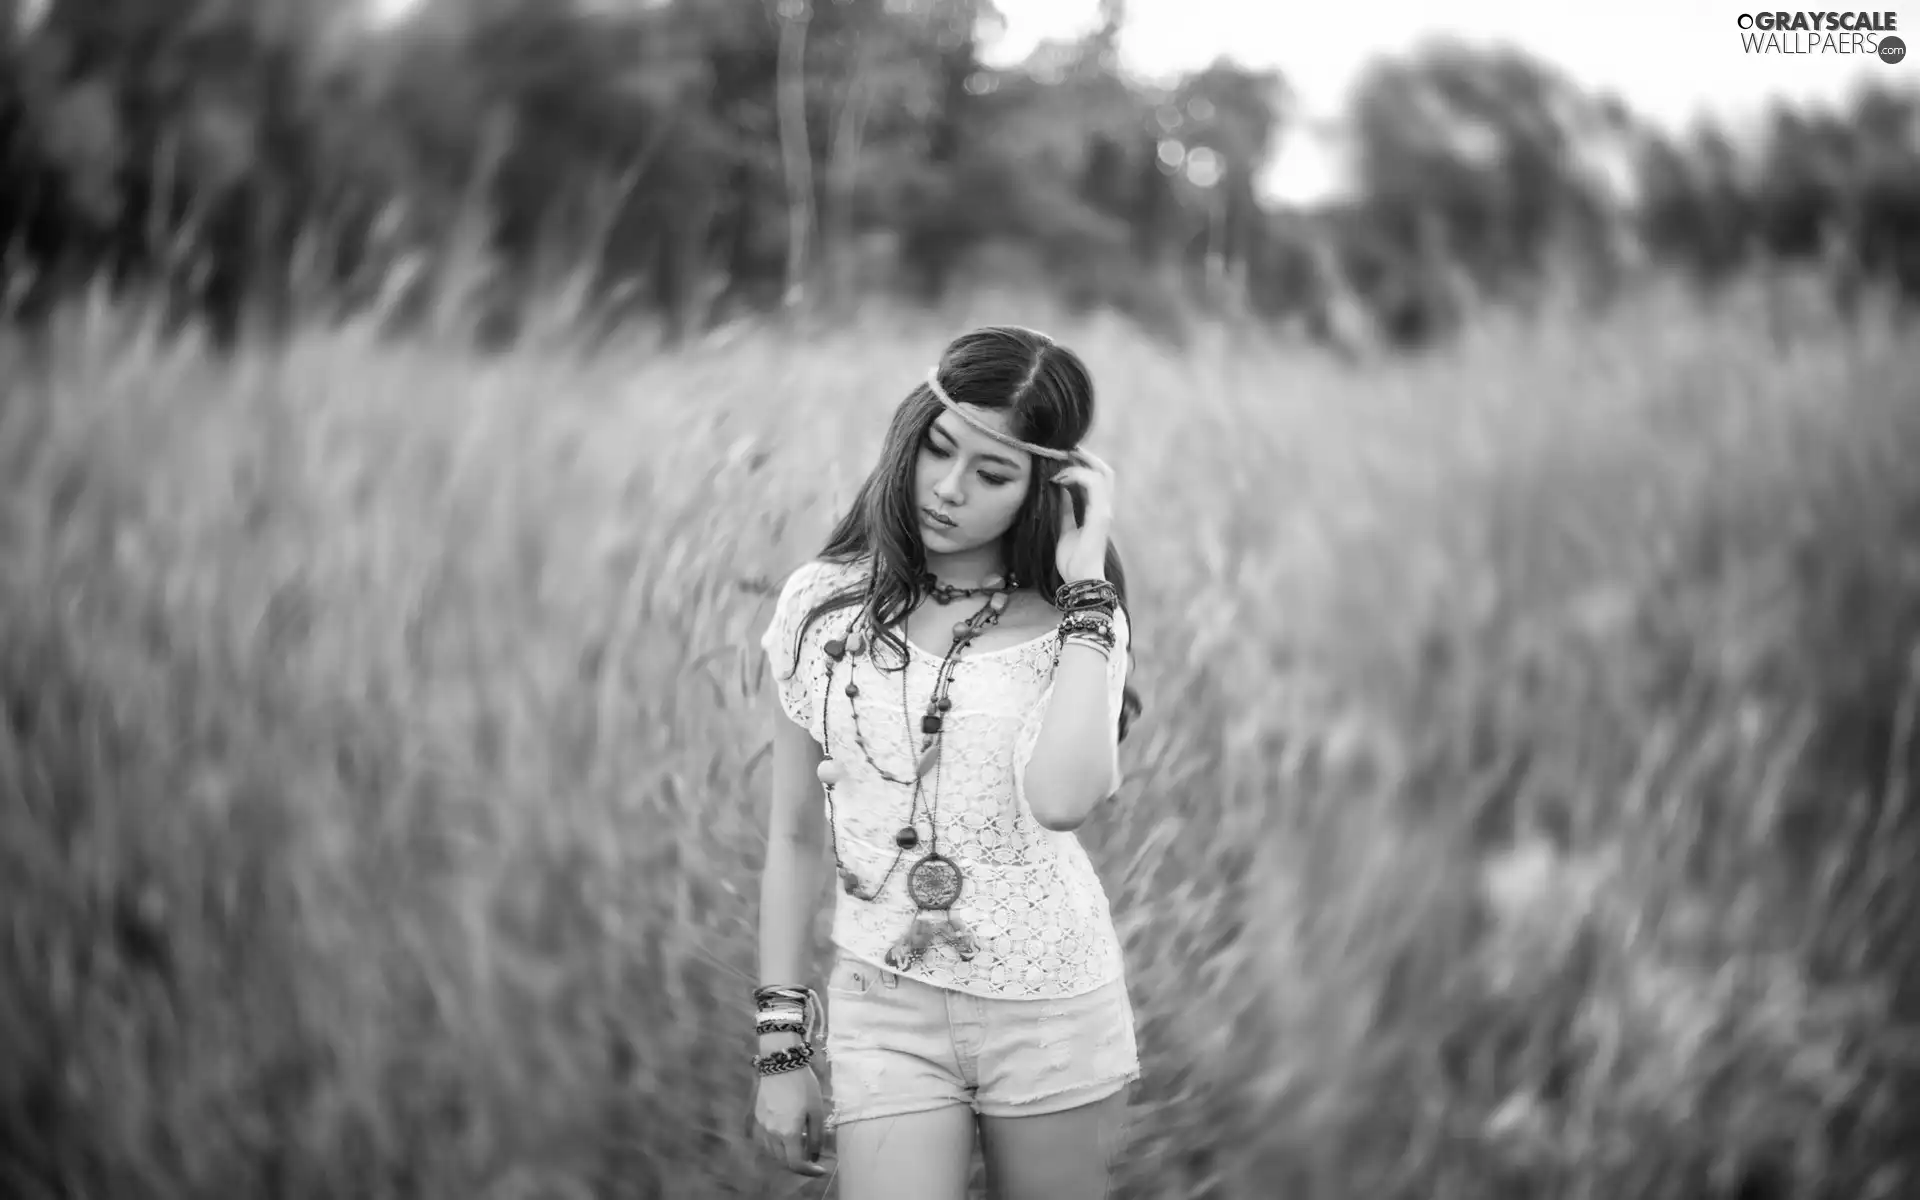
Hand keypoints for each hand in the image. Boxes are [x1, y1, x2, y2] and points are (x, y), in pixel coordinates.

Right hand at [752, 1065, 827, 1176]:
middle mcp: (771, 1133)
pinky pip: (764, 1140)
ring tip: (799, 1143)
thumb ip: (816, 1137)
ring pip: (772, 1151)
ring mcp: (761, 1126)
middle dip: (798, 1162)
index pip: (796, 1163)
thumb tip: (814, 1157)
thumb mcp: (817, 1111)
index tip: (820, 1169)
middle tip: (811, 1155)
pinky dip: (775, 1144)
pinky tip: (784, 1135)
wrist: (781, 1063)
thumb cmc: (803, 1085)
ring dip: (786, 1154)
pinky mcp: (756, 1117)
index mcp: (788, 1133)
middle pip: (783, 1160)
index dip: (809, 1171)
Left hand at [1051, 449, 1114, 583]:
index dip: (1083, 463)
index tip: (1061, 458)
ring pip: (1102, 473)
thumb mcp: (1063, 527)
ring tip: (1060, 463)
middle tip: (1064, 451)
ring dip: (1080, 464)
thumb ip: (1064, 508)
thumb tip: (1058, 488)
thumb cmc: (1072, 559)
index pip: (1098, 477)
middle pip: (1105, 470)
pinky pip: (1093, 486)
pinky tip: (1059, 479)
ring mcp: (1105, 511)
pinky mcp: (1101, 516)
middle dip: (1086, 456)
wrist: (1079, 580)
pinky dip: (1077, 476)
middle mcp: (1105, 507)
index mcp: (1097, 510)